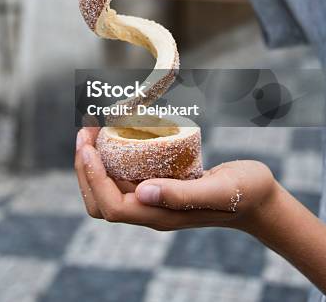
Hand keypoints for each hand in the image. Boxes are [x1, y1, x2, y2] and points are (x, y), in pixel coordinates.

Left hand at [75, 128, 276, 231]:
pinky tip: (117, 134)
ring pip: (109, 188)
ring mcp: (154, 200)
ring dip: (94, 162)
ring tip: (93, 129)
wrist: (259, 197)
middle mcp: (151, 210)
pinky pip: (125, 176)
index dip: (92, 178)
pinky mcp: (159, 187)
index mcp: (159, 216)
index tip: (88, 146)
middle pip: (101, 201)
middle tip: (84, 131)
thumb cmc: (243, 193)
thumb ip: (181, 195)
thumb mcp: (218, 190)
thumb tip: (140, 194)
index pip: (111, 206)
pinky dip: (112, 157)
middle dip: (85, 168)